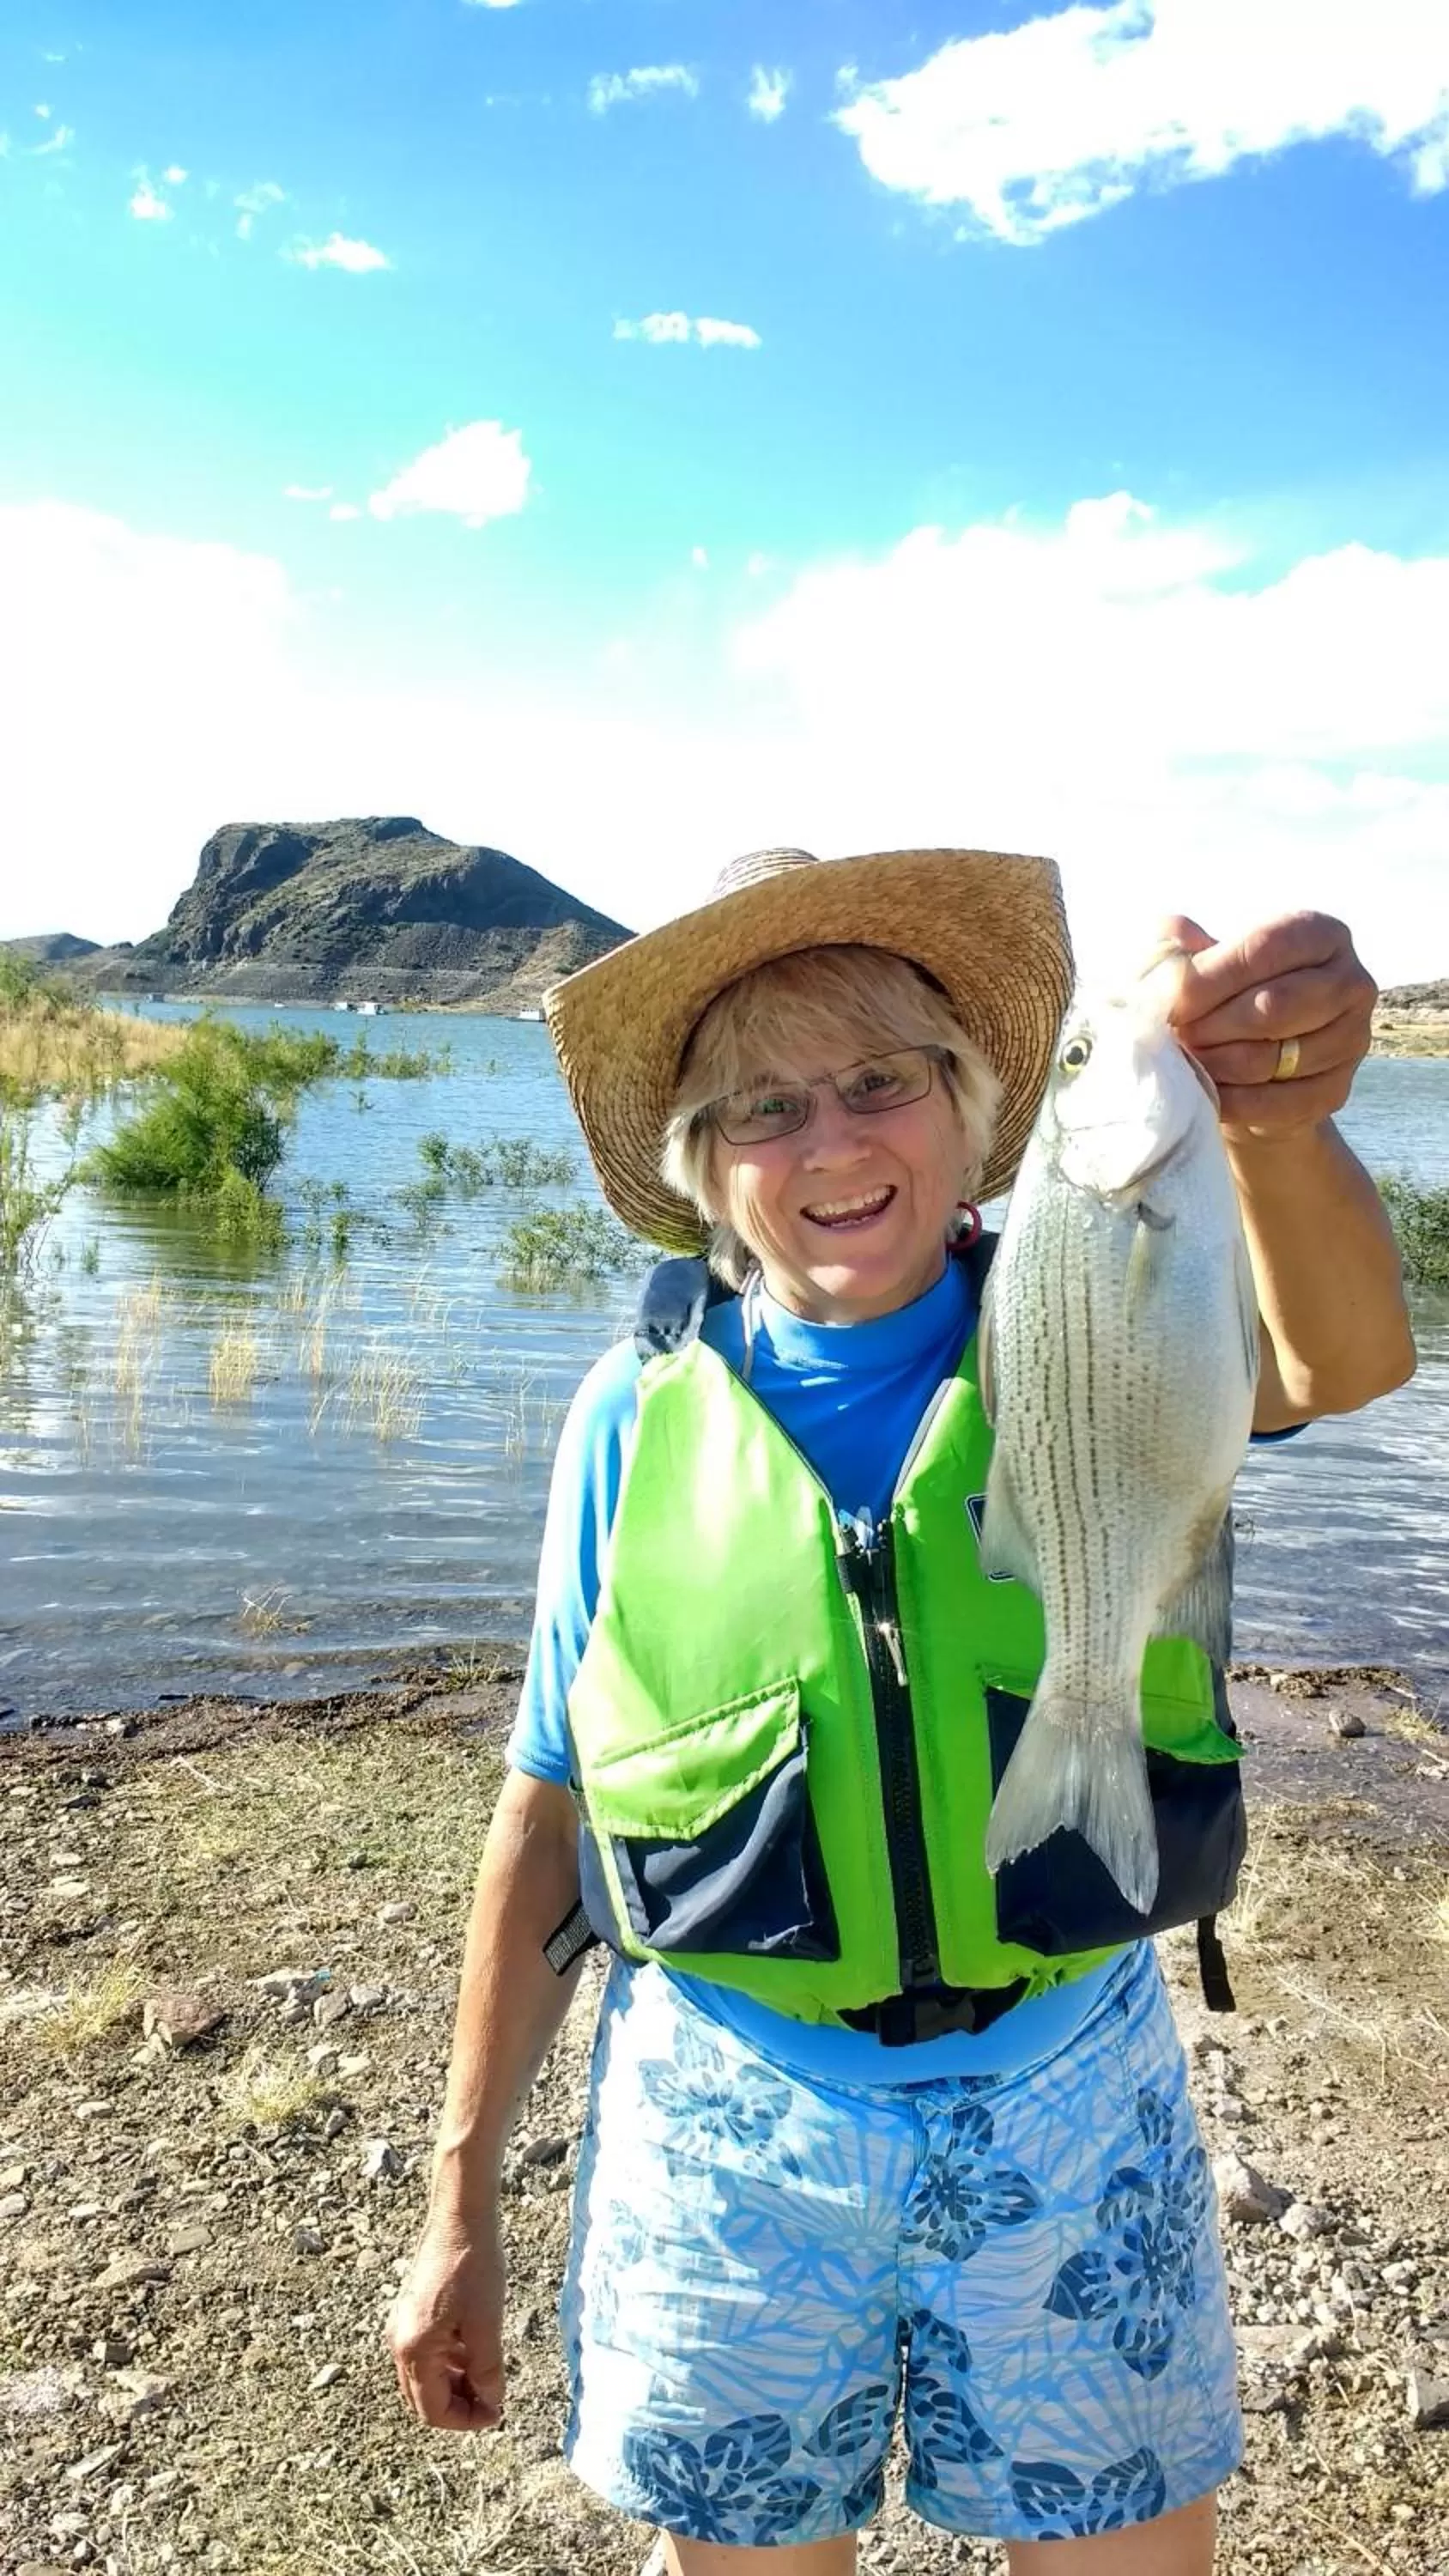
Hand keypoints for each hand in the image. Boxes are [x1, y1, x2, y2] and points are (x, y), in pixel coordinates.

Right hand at [387, 2207, 506, 2432]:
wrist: (460, 2215)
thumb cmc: (474, 2266)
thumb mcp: (487, 2325)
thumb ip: (487, 2372)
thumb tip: (491, 2403)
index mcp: (413, 2350)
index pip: (433, 2410)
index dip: (466, 2420)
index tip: (497, 2413)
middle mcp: (399, 2342)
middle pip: (424, 2398)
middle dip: (459, 2405)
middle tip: (494, 2399)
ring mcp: (402, 2324)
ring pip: (427, 2375)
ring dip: (456, 2383)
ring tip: (490, 2375)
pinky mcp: (412, 2310)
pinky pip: (428, 2351)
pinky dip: (451, 2361)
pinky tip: (476, 2349)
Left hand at [1149, 911, 1376, 1142]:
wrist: (1245, 1065)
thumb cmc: (1220, 998)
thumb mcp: (1197, 962)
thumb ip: (1182, 946)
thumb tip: (1175, 936)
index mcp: (1321, 934)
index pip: (1265, 949)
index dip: (1210, 977)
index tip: (1169, 1002)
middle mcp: (1351, 983)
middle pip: (1274, 1006)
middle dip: (1212, 1025)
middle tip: (1175, 1036)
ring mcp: (1352, 1039)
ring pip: (1273, 1058)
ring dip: (1216, 1065)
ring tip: (1186, 1061)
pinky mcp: (1337, 1090)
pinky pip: (1277, 1103)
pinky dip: (1232, 1101)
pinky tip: (1206, 1094)